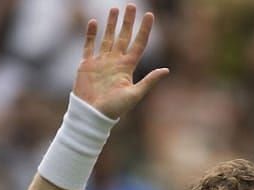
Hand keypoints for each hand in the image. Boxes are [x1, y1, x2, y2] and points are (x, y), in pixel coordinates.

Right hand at [74, 4, 167, 118]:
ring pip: (107, 38)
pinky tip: (94, 22)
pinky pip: (89, 45)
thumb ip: (149, 81)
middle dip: (127, 22)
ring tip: (115, 9)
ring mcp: (101, 61)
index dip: (144, 30)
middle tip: (131, 6)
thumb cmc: (115, 108)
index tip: (150, 15)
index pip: (138, 43)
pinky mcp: (86, 64)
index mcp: (128, 67)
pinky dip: (91, 34)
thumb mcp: (135, 94)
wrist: (93, 114)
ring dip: (111, 24)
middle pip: (123, 36)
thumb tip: (166, 70)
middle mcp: (115, 61)